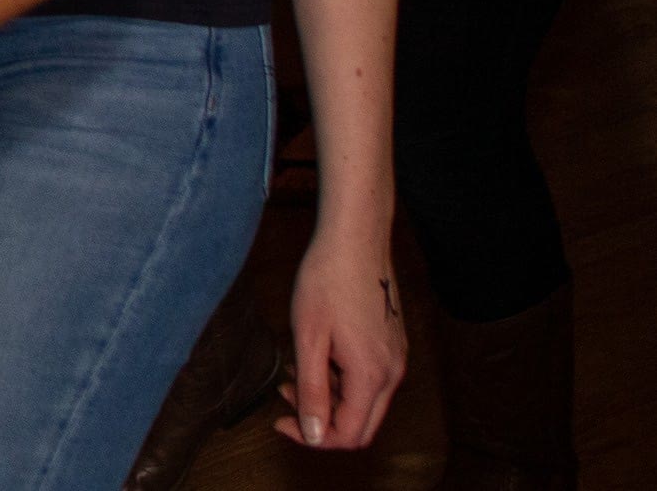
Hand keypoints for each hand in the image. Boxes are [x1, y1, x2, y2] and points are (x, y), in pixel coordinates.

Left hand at [277, 226, 404, 450]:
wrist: (355, 240)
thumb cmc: (327, 280)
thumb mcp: (308, 337)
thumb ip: (311, 390)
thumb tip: (313, 435)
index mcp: (372, 376)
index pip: (349, 434)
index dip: (313, 438)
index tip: (280, 422)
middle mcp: (393, 373)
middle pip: (361, 425)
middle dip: (321, 422)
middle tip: (286, 399)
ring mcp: (396, 359)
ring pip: (364, 402)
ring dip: (329, 398)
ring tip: (294, 371)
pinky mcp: (393, 346)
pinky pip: (369, 380)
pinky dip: (340, 380)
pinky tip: (316, 355)